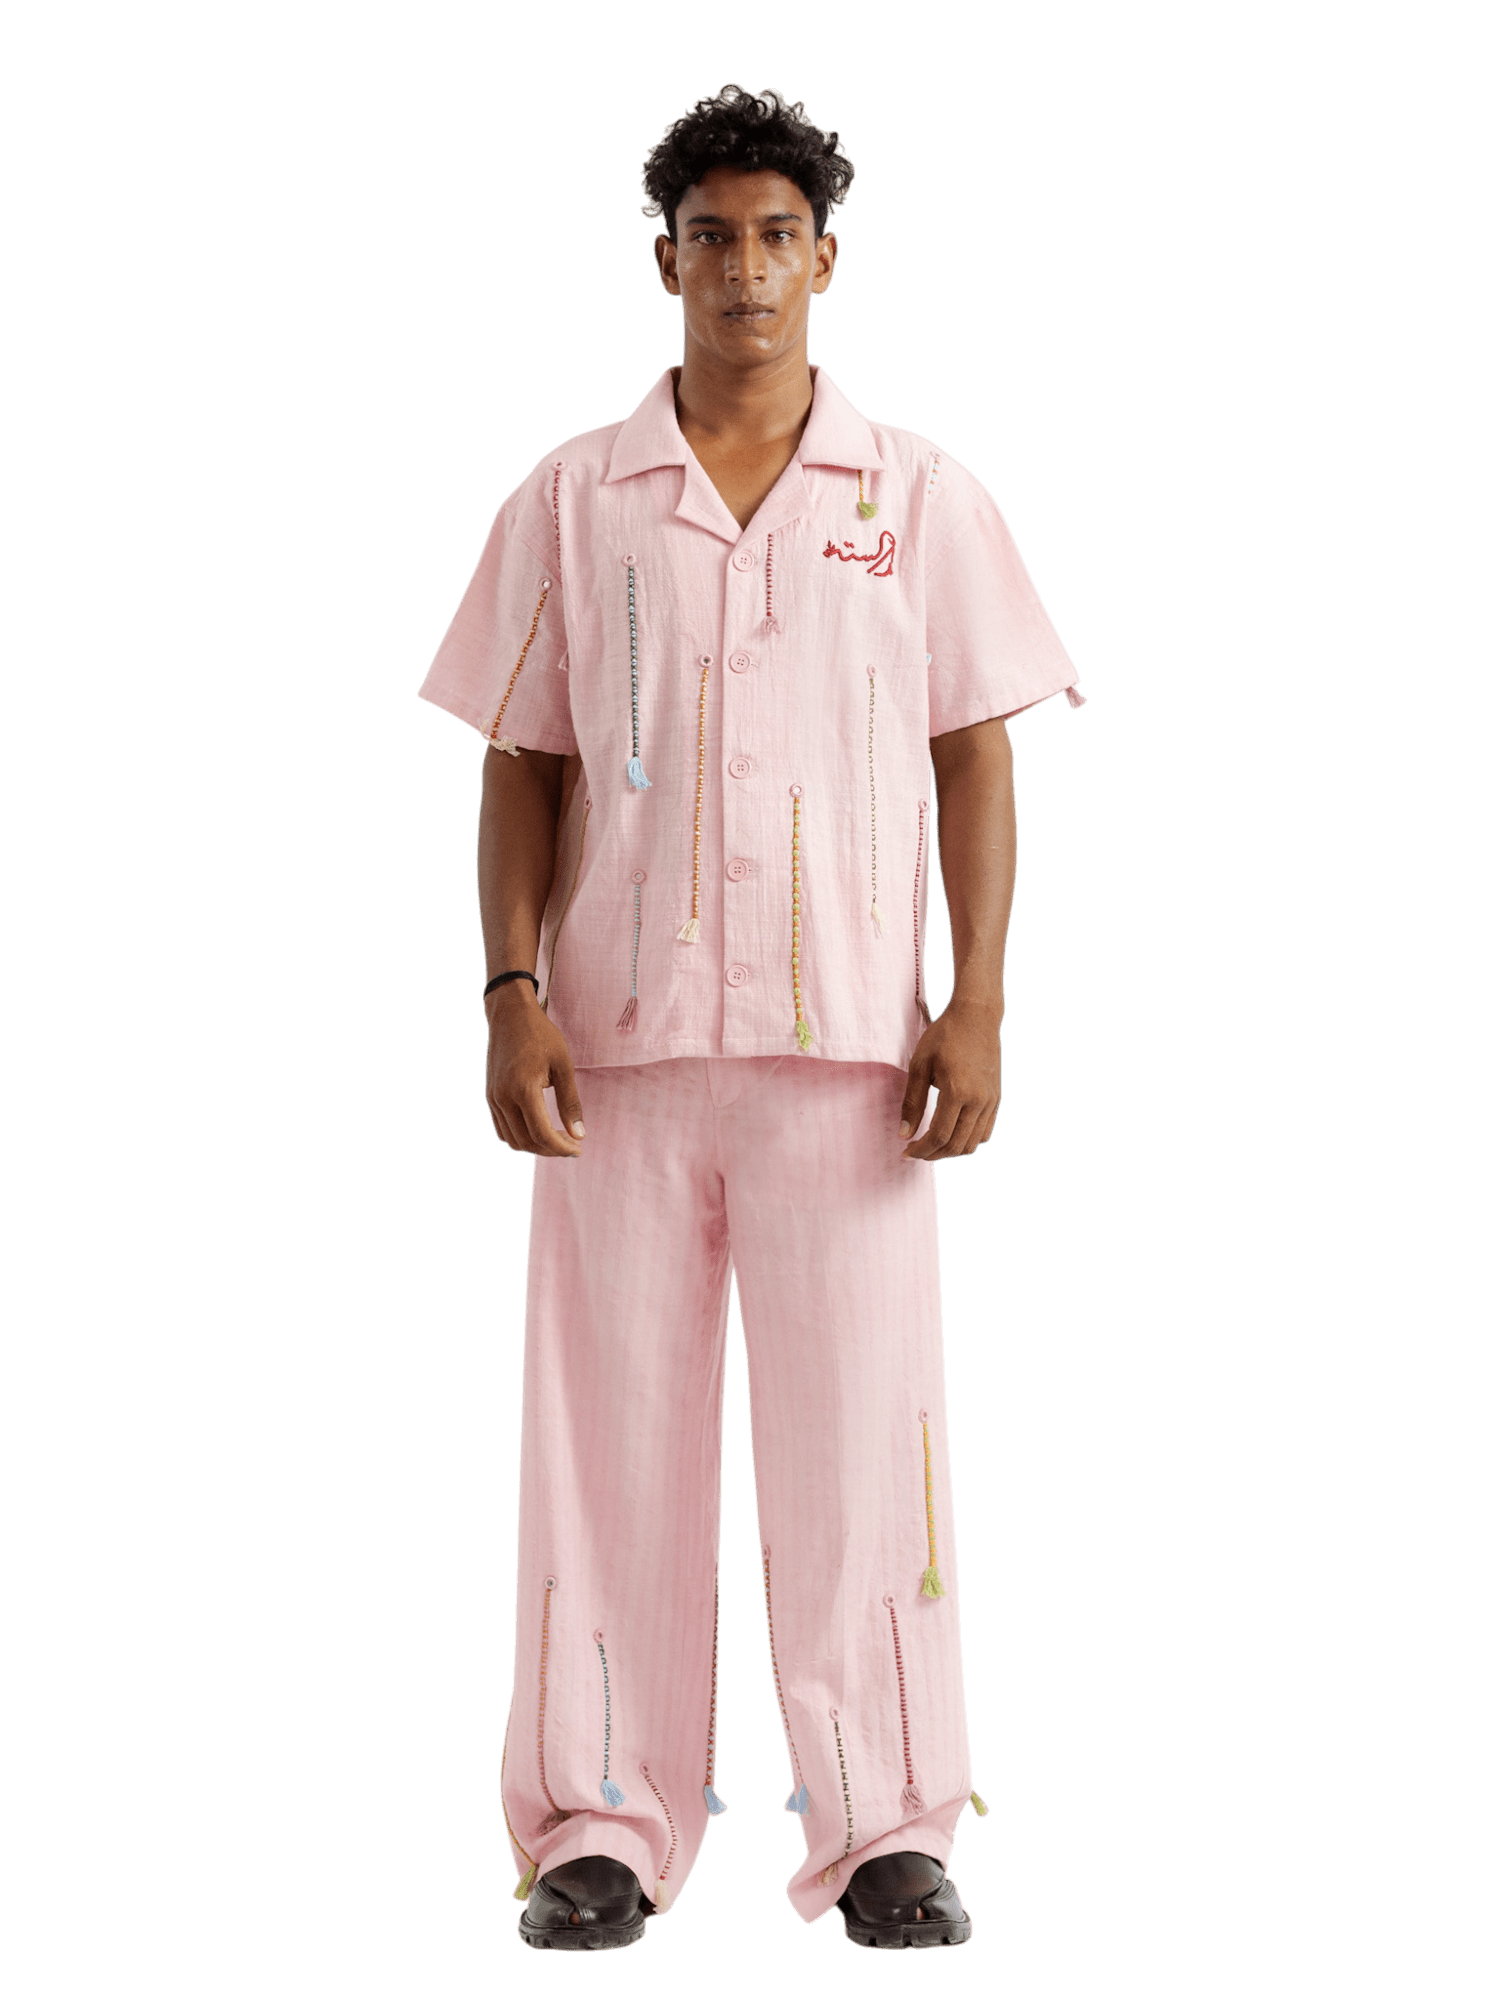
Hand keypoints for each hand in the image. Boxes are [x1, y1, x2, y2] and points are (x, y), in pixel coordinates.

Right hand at [484, 982, 584, 1156]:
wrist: (510, 1015)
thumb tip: (579, 1135)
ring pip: (512, 1139)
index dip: (561, 1148)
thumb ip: (570, 1102)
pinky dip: (520, 1137)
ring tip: (557, 1139)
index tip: (578, 1149)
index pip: (541, 1134)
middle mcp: (503, 1098)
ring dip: (535, 1146)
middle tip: (572, 1145)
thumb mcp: (563, 1065)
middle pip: (526, 1141)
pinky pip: (502, 1128)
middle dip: (551, 1149)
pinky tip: (538, 1131)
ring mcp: (493, 1098)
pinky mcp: (490, 1096)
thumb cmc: (541, 1035)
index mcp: (523, 1089)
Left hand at [899, 999, 1001, 1161]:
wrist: (976, 1017)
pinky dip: (967, 1141)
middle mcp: (979, 1100)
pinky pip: (984, 1132)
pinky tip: (950, 1135)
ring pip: (972, 1143)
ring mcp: (991, 1101)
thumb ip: (912, 1102)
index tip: (906, 1152)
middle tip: (915, 1152)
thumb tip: (904, 1134)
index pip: (939, 1136)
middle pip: (956, 1145)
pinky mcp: (996, 1099)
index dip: (921, 1150)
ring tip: (931, 1146)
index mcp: (958, 1091)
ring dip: (950, 1151)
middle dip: (933, 1154)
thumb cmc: (944, 1037)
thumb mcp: (919, 1065)